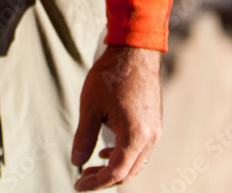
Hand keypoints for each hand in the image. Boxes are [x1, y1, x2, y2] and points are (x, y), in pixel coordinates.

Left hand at [71, 45, 161, 189]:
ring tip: (92, 167)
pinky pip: (141, 150)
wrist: (134, 51)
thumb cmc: (110, 75)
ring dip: (115, 168)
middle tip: (82, 177)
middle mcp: (150, 138)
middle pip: (128, 172)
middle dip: (105, 178)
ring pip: (136, 163)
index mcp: (135, 136)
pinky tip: (107, 150)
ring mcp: (155, 131)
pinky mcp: (154, 123)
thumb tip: (76, 162)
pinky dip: (124, 155)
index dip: (96, 183)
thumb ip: (84, 136)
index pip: (116, 172)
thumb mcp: (90, 106)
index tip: (78, 185)